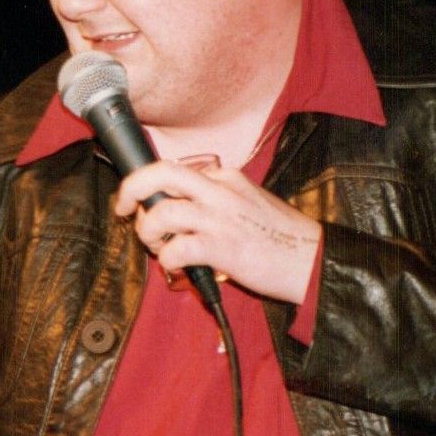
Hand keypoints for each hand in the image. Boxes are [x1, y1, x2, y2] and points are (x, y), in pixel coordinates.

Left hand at [114, 159, 322, 303]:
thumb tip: (181, 211)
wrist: (312, 260)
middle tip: (122, 209)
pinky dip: (167, 259)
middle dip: (131, 188)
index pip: (175, 169)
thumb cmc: (281, 238)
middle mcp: (220, 190)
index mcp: (226, 177)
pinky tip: (175, 265)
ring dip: (148, 231)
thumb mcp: (248, 202)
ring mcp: (220, 217)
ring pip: (162, 211)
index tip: (140, 201)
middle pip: (161, 173)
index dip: (148, 185)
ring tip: (158, 247)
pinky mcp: (223, 247)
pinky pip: (177, 248)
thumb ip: (216, 200)